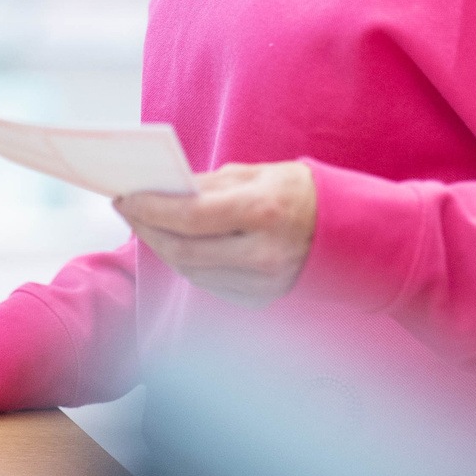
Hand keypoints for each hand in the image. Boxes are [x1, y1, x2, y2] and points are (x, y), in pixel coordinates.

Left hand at [116, 161, 316, 305]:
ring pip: (192, 271)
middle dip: (147, 228)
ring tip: (144, 223)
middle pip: (184, 250)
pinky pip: (209, 284)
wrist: (351, 232)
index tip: (124, 196)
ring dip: (162, 247)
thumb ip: (210, 184)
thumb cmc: (300, 193)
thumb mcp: (259, 174)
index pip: (191, 216)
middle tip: (126, 209)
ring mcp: (264, 284)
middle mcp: (264, 254)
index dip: (151, 208)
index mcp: (265, 212)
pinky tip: (173, 243)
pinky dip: (187, 263)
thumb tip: (161, 190)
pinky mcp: (262, 300)